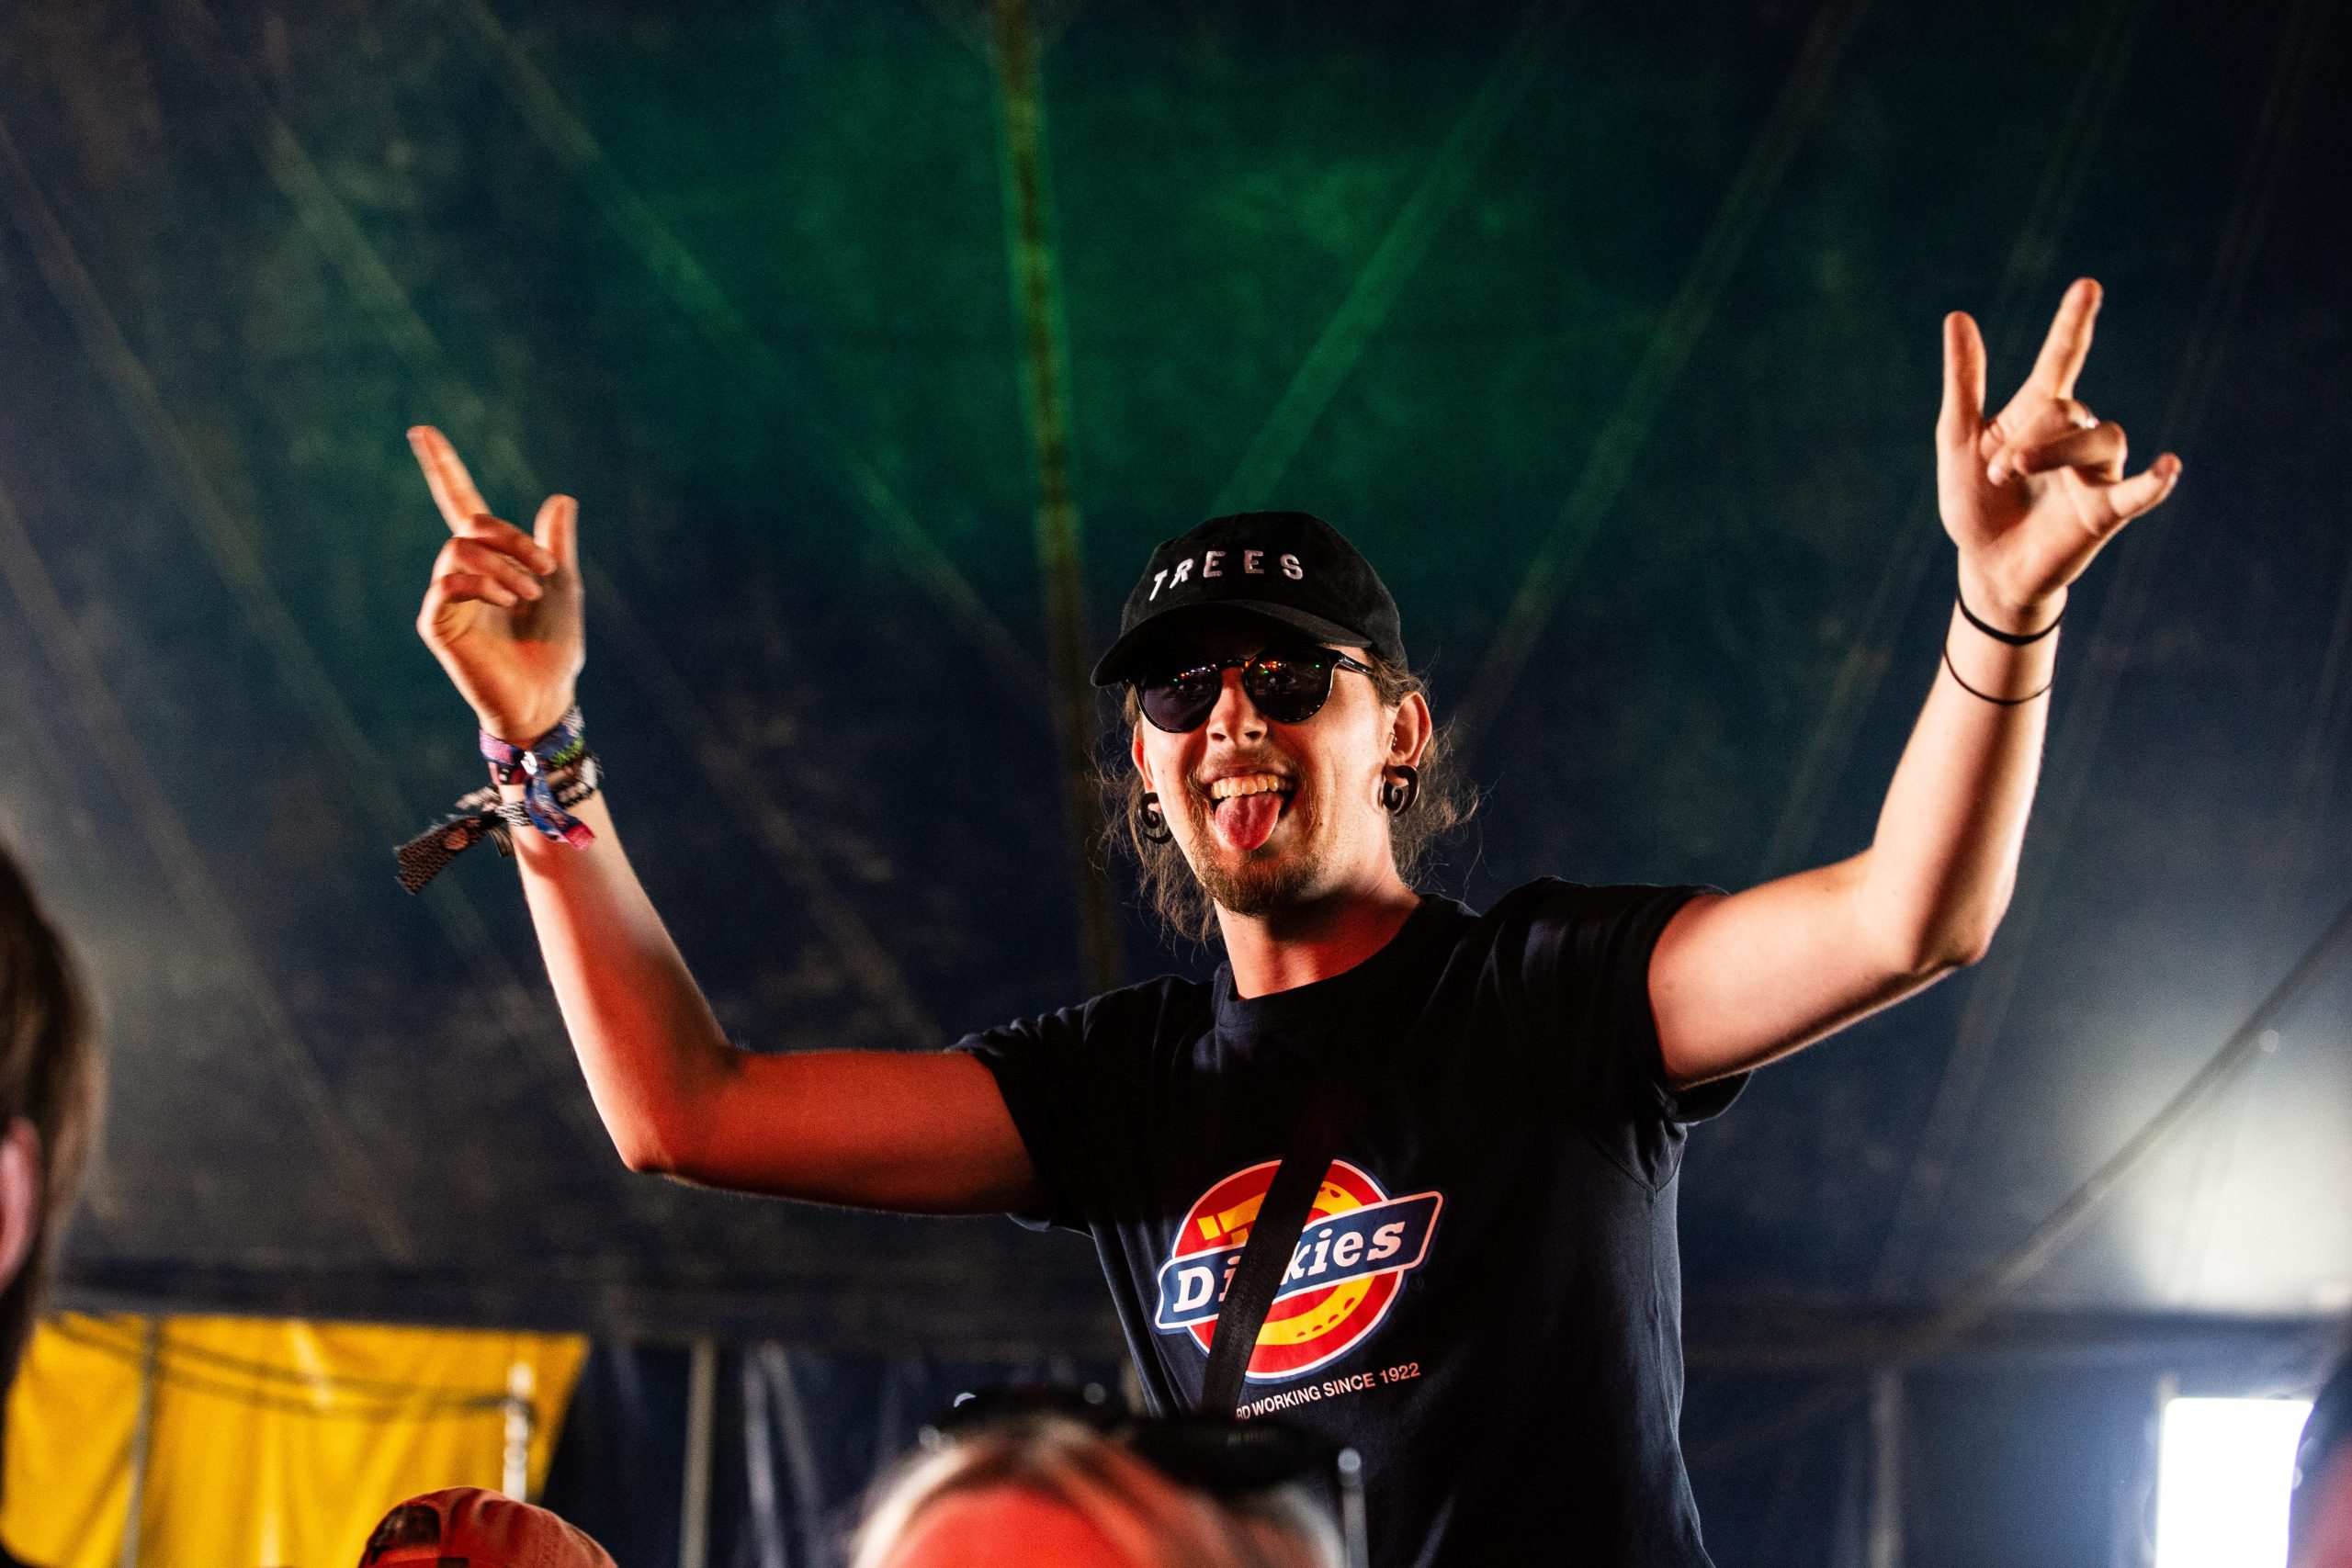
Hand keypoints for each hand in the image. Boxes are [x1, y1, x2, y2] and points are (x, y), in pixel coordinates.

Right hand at [409, 426, 582, 744]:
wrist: (548, 695)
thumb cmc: (554, 646)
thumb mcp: (563, 586)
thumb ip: (556, 544)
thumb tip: (561, 498)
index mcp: (489, 560)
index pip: (459, 502)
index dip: (442, 467)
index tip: (422, 430)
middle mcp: (460, 573)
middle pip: (470, 525)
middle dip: (509, 537)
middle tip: (544, 567)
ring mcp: (445, 598)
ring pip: (459, 551)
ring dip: (503, 566)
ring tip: (529, 593)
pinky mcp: (436, 624)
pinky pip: (447, 584)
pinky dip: (482, 585)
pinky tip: (508, 602)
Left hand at [1937, 278, 2181, 628]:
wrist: (1985, 566)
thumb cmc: (1975, 502)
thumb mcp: (1959, 439)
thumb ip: (1965, 382)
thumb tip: (1958, 316)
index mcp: (2037, 414)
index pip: (2063, 359)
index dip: (2074, 324)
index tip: (2088, 286)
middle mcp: (2074, 435)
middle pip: (2068, 409)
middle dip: (2028, 437)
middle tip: (1997, 471)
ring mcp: (2095, 472)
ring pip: (2100, 438)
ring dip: (2056, 452)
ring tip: (2015, 471)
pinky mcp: (2106, 511)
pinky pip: (2139, 491)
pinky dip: (2155, 480)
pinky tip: (2168, 466)